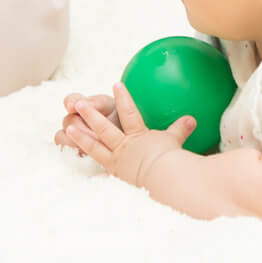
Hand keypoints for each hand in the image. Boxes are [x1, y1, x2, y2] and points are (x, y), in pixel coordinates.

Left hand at [55, 83, 195, 188]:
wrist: (162, 178)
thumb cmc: (169, 158)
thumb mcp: (174, 141)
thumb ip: (180, 129)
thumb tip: (192, 119)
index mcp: (138, 136)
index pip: (129, 113)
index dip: (123, 98)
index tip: (116, 84)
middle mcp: (124, 147)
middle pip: (104, 127)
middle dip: (90, 114)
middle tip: (78, 103)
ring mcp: (116, 162)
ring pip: (94, 146)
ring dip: (81, 137)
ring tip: (68, 128)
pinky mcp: (113, 176)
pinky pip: (96, 170)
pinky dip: (86, 168)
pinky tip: (75, 163)